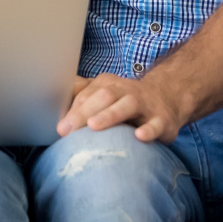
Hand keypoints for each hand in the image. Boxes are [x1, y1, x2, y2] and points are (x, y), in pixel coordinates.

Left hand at [56, 72, 188, 142]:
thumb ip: (81, 95)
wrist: (168, 98)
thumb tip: (54, 96)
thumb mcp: (104, 93)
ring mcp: (145, 104)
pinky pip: (156, 124)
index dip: (73, 110)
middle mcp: (126, 91)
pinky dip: (149, 130)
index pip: (88, 94)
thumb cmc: (126, 100)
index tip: (60, 128)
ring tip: (94, 126)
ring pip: (127, 105)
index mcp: (109, 84)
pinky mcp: (162, 120)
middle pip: (104, 96)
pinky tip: (139, 136)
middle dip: (84, 112)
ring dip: (110, 115)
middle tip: (68, 129)